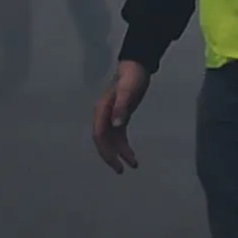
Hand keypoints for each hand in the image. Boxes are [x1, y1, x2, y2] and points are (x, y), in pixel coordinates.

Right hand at [92, 58, 151, 174]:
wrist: (137, 66)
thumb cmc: (132, 77)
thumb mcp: (128, 91)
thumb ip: (122, 107)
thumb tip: (117, 124)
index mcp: (102, 110)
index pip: (100, 134)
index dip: (106, 150)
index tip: (115, 162)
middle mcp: (104, 115)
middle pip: (103, 140)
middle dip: (110, 156)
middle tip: (120, 170)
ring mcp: (111, 116)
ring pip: (112, 140)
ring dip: (119, 153)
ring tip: (132, 165)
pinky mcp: (119, 116)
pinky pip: (119, 135)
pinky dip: (124, 146)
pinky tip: (131, 155)